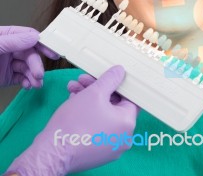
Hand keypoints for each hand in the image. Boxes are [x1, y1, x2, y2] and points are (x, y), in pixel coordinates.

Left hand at [0, 26, 58, 87]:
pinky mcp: (7, 77)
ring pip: (27, 67)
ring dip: (33, 76)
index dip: (42, 43)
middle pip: (30, 54)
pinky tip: (27, 86)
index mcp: (8, 36)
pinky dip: (26, 82)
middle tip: (39, 75)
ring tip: (37, 85)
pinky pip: (21, 78)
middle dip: (36, 65)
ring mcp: (9, 63)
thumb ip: (13, 41)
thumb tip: (36, 37)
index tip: (53, 53)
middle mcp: (10, 48)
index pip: (28, 35)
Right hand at [7, 65, 138, 175]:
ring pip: (102, 114)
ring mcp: (110, 147)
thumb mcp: (94, 93)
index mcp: (127, 123)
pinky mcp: (96, 152)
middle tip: (82, 79)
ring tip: (72, 88)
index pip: (129, 98)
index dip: (117, 84)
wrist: (52, 152)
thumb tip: (121, 70)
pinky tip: (73, 101)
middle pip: (113, 105)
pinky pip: (96, 127)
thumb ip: (110, 79)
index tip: (106, 76)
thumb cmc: (76, 120)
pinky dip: (87, 114)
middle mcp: (123, 138)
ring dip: (88, 99)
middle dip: (97, 89)